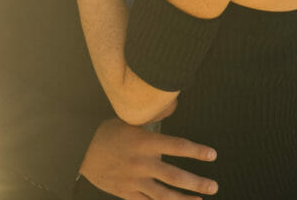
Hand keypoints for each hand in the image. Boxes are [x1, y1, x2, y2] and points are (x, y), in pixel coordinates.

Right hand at [79, 117, 218, 198]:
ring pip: (164, 196)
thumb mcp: (130, 120)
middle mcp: (142, 163)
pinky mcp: (126, 194)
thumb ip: (153, 118)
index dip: (197, 151)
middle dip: (197, 182)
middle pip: (175, 176)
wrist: (82, 151)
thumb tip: (173, 106)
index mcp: (145, 142)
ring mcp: (134, 181)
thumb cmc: (109, 133)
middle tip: (213, 186)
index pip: (177, 146)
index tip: (212, 155)